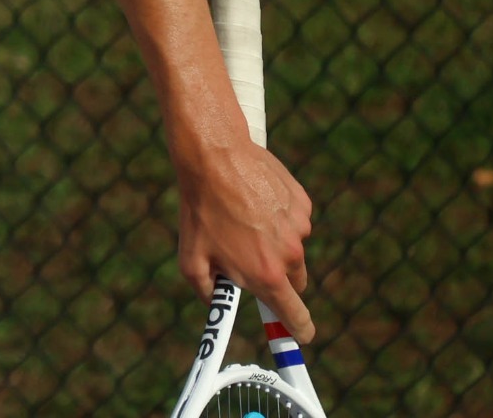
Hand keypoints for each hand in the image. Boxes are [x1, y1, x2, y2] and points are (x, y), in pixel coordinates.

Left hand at [176, 140, 314, 342]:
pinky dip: (278, 216)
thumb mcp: (190, 258)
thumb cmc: (200, 210)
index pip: (296, 316)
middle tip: (250, 258)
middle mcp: (290, 255)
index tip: (300, 335)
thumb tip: (217, 302)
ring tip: (242, 218)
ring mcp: (300, 228)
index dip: (298, 329)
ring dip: (274, 242)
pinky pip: (294, 220)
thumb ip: (206, 290)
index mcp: (266, 275)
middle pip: (295, 282)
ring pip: (292, 248)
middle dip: (277, 277)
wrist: (214, 157)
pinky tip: (254, 199)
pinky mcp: (302, 204)